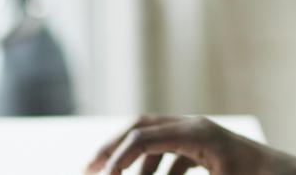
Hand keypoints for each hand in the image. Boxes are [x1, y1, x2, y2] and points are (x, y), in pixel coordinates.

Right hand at [84, 115, 295, 174]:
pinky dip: (155, 169)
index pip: (142, 138)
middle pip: (140, 126)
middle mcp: (196, 125)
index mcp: (197, 133)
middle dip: (112, 148)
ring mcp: (201, 133)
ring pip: (153, 137)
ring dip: (132, 160)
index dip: (117, 160)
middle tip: (87, 170)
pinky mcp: (207, 145)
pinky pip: (171, 152)